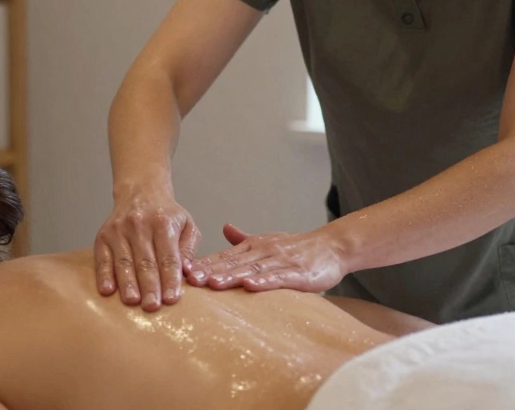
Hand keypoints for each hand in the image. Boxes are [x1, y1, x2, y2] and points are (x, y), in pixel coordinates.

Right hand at [94, 190, 201, 310]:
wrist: (141, 192)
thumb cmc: (167, 215)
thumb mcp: (187, 225)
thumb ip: (189, 249)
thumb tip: (188, 272)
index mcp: (163, 223)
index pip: (168, 257)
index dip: (170, 279)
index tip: (172, 299)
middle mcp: (140, 225)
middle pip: (145, 261)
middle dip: (150, 286)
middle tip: (153, 307)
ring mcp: (119, 230)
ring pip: (124, 261)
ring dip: (128, 284)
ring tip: (132, 302)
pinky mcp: (103, 236)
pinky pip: (102, 258)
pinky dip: (104, 275)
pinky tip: (107, 290)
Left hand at [192, 223, 346, 293]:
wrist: (332, 247)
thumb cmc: (297, 248)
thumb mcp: (267, 241)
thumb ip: (244, 239)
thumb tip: (225, 228)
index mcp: (254, 247)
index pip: (224, 256)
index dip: (204, 264)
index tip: (183, 271)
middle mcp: (263, 252)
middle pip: (233, 263)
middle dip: (211, 271)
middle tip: (190, 280)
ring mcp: (280, 262)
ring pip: (252, 270)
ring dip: (232, 277)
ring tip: (214, 284)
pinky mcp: (298, 274)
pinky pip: (279, 278)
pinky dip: (264, 282)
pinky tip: (251, 286)